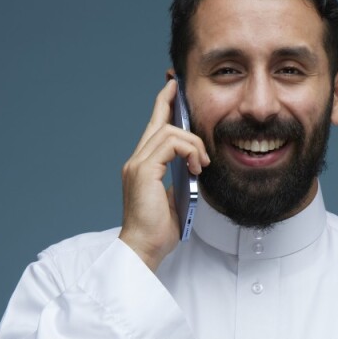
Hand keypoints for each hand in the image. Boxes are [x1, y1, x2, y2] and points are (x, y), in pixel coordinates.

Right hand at [118, 77, 209, 272]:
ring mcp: (137, 165)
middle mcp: (136, 162)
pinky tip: (196, 167)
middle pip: (156, 121)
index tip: (173, 89)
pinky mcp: (144, 170)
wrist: (144, 250)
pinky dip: (188, 151)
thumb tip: (194, 169)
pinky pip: (170, 144)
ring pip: (168, 131)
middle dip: (172, 102)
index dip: (163, 106)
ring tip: (201, 163)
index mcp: (142, 168)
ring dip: (192, 143)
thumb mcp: (175, 200)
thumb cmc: (158, 232)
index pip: (153, 129)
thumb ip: (180, 181)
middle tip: (183, 89)